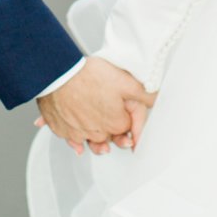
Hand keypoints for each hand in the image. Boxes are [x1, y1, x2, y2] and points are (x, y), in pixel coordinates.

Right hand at [35, 57, 154, 155]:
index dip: (131, 121)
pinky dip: (75, 141)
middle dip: (115, 134)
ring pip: (91, 141)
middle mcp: (97, 133)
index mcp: (116, 124)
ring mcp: (78, 133)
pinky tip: (78, 142)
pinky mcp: (61, 129)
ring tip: (102, 141)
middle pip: (110, 138)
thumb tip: (157, 100)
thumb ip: (145, 93)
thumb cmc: (89, 76)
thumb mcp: (125, 80)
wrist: (58, 74)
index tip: (130, 118)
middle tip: (119, 128)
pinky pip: (71, 140)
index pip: (129, 130)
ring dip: (96, 141)